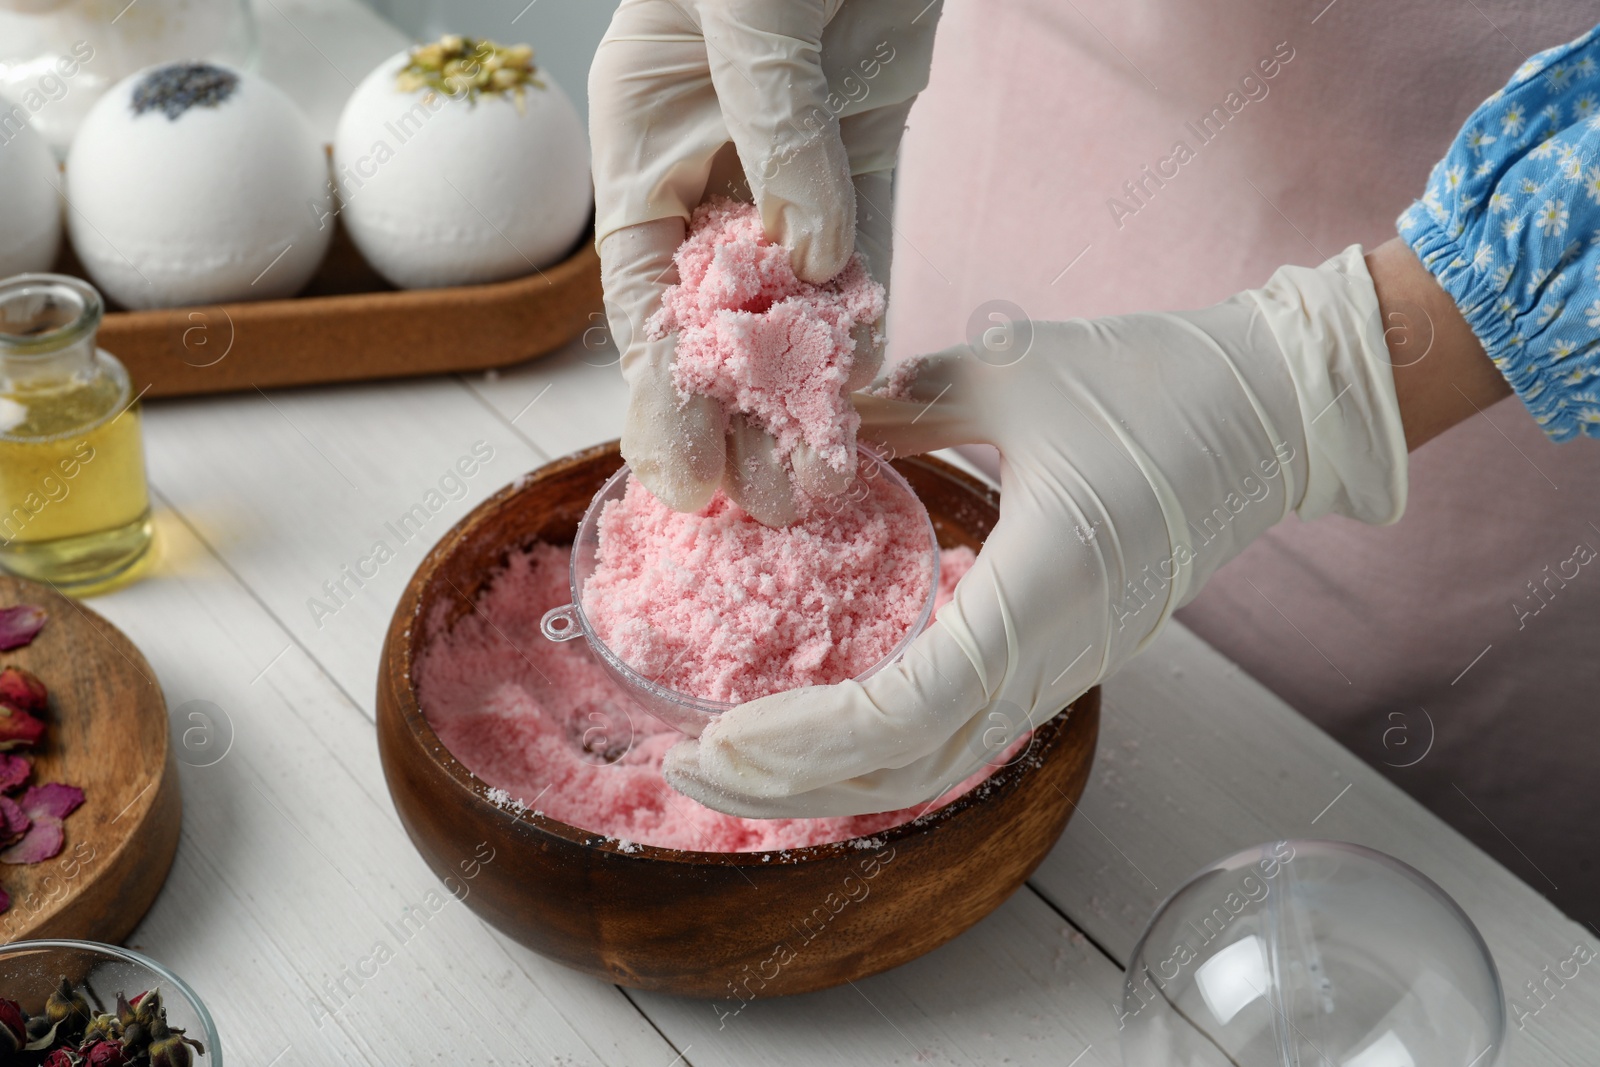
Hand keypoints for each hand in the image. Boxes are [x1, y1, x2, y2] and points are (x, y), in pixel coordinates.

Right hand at [589, 0, 939, 524]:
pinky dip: (870, 315)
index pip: (642, 290)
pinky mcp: (859, 145)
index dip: (659, 390)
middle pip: (717, 315)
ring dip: (809, 386)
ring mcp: (787, 160)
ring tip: (822, 478)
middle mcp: (707, 161)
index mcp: (642, 134)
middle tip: (768, 509)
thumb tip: (808, 249)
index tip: (681, 478)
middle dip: (739, 413)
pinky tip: (872, 389)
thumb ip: (769, 125)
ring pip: (794, 298)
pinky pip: (866, 247)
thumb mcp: (747, 3)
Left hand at [663, 245, 1411, 816]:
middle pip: (910, 767)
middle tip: (689, 770)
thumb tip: (815, 418)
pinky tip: (830, 727)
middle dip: (794, 783)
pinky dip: (888, 747)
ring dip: (835, 776)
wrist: (1279, 409)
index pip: (903, 711)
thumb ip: (900, 404)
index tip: (719, 734)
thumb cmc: (1157, 382)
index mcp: (1036, 595)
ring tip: (742, 765)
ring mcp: (1067, 664)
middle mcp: (1052, 655)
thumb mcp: (1009, 373)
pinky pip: (968, 726)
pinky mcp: (1070, 652)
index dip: (804, 737)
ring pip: (939, 763)